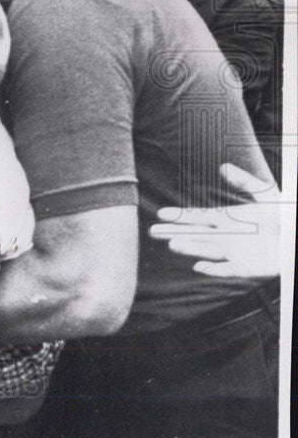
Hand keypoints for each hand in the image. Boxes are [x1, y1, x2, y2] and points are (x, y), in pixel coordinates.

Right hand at [150, 163, 283, 277]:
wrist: (295, 237)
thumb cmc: (282, 214)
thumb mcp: (265, 193)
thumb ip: (244, 181)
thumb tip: (223, 167)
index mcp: (226, 218)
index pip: (197, 217)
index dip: (179, 215)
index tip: (161, 213)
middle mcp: (224, 236)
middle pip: (194, 234)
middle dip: (174, 233)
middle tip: (153, 231)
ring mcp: (232, 252)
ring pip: (205, 251)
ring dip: (189, 248)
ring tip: (172, 244)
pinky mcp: (244, 268)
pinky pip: (225, 270)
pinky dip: (212, 270)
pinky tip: (199, 267)